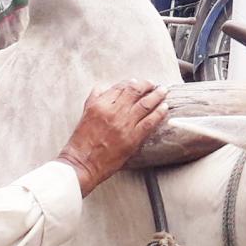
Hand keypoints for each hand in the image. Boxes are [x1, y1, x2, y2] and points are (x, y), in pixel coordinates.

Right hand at [56, 80, 168, 196]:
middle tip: (153, 84)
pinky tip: (165, 107)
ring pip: (145, 104)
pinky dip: (159, 113)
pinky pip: (150, 121)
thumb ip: (94, 99)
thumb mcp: (84, 115)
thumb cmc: (81, 142)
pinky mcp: (133, 138)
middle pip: (135, 92)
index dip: (132, 83)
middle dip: (147, 85)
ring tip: (163, 90)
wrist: (82, 164)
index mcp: (100, 105)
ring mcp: (124, 124)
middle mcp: (113, 112)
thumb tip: (102, 88)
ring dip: (157, 95)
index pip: (120, 87)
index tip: (138, 82)